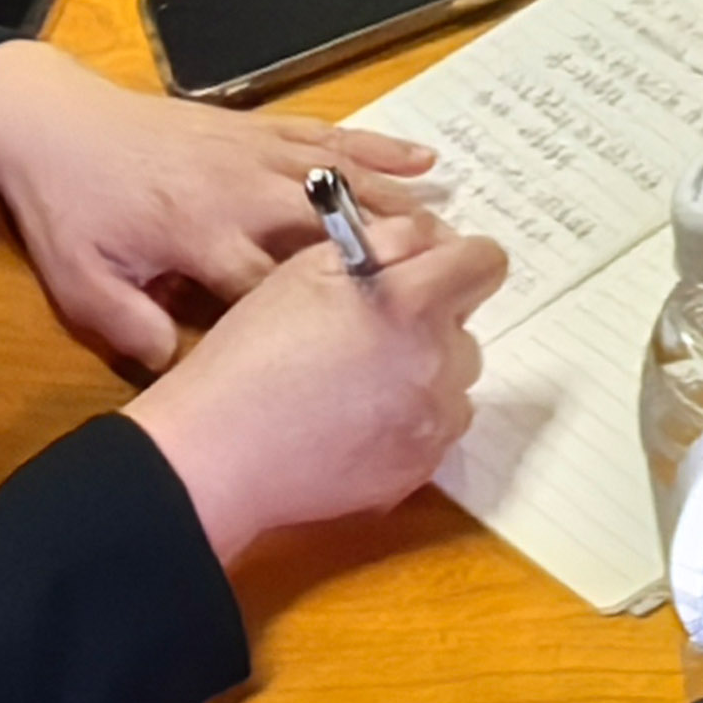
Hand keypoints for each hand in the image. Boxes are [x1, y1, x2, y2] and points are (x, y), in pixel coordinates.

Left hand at [0, 39, 442, 373]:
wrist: (53, 124)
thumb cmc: (69, 210)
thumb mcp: (81, 285)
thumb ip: (133, 329)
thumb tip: (187, 366)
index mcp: (200, 235)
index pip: (273, 285)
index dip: (321, 315)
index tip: (370, 341)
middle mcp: (241, 191)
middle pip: (329, 222)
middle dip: (387, 250)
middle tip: (445, 275)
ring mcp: (256, 152)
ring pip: (343, 174)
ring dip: (399, 198)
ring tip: (452, 222)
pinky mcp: (258, 126)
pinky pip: (330, 134)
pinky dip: (379, 144)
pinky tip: (422, 157)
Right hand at [125, 213, 507, 567]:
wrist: (217, 453)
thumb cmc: (251, 354)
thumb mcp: (308, 271)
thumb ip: (387, 241)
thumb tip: (431, 234)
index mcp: (414, 301)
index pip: (485, 262)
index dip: (458, 261)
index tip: (432, 273)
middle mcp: (438, 359)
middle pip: (464, 326)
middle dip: (429, 324)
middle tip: (369, 337)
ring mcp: (432, 420)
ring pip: (452, 382)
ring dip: (422, 376)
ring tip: (356, 388)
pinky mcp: (420, 468)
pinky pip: (435, 432)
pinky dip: (408, 425)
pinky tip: (354, 427)